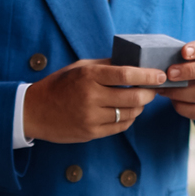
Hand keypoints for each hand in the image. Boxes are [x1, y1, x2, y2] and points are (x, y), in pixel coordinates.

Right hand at [22, 58, 164, 143]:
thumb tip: (134, 62)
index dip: (148, 76)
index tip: (160, 75)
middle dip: (149, 94)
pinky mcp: (91, 132)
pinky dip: (129, 119)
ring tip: (139, 100)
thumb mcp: (79, 68)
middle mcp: (91, 97)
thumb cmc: (59, 85)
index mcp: (88, 76)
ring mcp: (91, 117)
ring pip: (129, 114)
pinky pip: (120, 127)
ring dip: (140, 107)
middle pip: (133, 98)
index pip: (126, 75)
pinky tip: (127, 112)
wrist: (34, 111)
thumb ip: (106, 65)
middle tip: (153, 89)